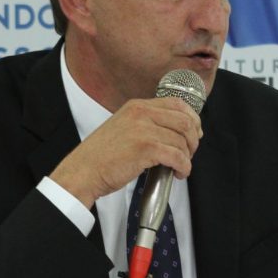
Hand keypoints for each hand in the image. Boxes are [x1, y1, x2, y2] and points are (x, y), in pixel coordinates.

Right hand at [49, 97, 202, 207]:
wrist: (83, 171)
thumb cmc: (102, 156)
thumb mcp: (123, 127)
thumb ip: (146, 123)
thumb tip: (176, 131)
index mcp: (137, 106)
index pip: (177, 103)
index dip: (192, 119)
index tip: (194, 133)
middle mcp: (141, 113)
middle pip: (185, 121)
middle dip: (193, 140)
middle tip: (189, 153)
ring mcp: (143, 130)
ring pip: (182, 140)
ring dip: (187, 157)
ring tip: (181, 167)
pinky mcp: (145, 148)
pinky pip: (177, 156)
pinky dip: (183, 167)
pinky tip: (178, 173)